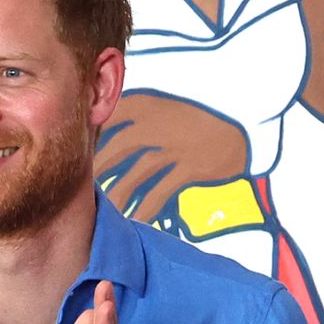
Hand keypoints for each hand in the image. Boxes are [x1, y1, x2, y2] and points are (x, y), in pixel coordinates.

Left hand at [95, 93, 247, 222]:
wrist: (245, 126)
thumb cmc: (202, 119)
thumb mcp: (168, 107)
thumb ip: (140, 116)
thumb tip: (109, 129)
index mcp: (151, 104)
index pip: (111, 120)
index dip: (94, 140)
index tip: (78, 155)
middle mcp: (161, 123)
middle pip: (119, 147)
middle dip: (100, 168)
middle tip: (83, 186)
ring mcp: (176, 146)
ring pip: (137, 172)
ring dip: (120, 192)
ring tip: (107, 207)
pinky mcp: (191, 167)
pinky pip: (161, 191)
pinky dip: (146, 207)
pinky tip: (136, 219)